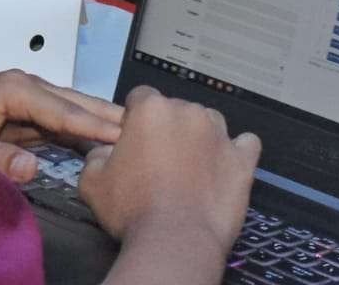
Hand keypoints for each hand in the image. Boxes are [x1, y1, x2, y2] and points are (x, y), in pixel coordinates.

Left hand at [0, 69, 122, 182]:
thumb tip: (32, 168)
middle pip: (74, 100)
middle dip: (105, 112)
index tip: (122, 134)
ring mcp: (23, 97)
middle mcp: (25, 86)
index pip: (63, 109)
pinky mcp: (19, 110)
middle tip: (141, 122)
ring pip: (68, 107)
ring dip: (95, 116)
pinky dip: (77, 126)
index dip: (92, 124)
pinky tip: (93, 136)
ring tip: (127, 126)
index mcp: (15, 88)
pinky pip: (56, 118)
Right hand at [80, 86, 258, 264]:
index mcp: (152, 109)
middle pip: (176, 109)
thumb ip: (96, 157)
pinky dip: (236, 151)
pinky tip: (227, 165)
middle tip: (158, 163)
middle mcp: (189, 111)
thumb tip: (104, 152)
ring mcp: (220, 133)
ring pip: (209, 122)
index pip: (140, 97)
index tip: (133, 142)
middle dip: (167, 129)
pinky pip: (246, 143)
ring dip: (200, 138)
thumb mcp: (92, 183)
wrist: (174, 240)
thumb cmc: (131, 209)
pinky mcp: (243, 158)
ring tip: (191, 168)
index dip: (134, 119)